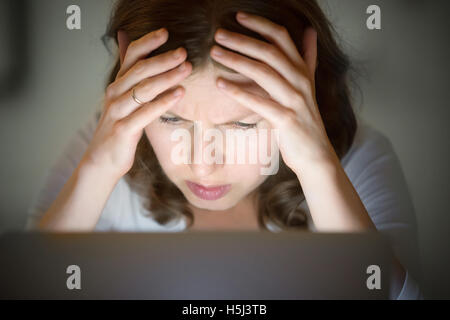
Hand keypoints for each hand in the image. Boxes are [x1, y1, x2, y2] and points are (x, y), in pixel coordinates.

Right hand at [80, 28, 191, 179]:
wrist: (102, 159)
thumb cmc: (119, 127)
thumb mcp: (124, 100)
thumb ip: (133, 79)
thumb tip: (134, 51)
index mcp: (118, 84)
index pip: (131, 56)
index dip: (147, 42)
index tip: (166, 33)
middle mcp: (115, 94)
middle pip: (140, 70)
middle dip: (163, 59)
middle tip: (184, 53)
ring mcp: (117, 111)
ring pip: (144, 89)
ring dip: (167, 77)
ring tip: (187, 69)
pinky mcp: (123, 129)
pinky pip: (146, 113)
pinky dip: (164, 102)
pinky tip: (180, 93)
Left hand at [210, 11, 337, 174]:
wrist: (315, 153)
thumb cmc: (305, 119)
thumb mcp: (309, 85)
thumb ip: (307, 58)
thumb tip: (309, 31)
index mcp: (302, 70)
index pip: (282, 38)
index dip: (260, 24)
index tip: (238, 16)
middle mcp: (300, 81)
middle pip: (269, 51)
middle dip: (242, 40)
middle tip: (218, 34)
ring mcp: (294, 99)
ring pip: (263, 72)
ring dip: (237, 60)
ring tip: (215, 53)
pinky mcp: (286, 119)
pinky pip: (259, 101)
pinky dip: (238, 91)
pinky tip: (220, 84)